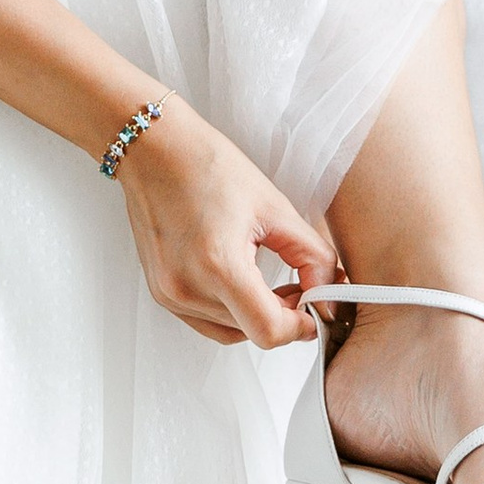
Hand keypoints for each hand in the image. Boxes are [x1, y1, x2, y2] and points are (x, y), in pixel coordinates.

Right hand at [114, 100, 335, 346]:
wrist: (154, 151)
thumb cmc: (207, 167)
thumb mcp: (275, 208)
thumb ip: (312, 256)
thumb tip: (329, 294)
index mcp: (217, 264)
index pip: (269, 331)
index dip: (301, 326)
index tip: (316, 310)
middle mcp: (186, 288)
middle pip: (252, 332)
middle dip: (284, 316)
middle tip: (300, 286)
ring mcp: (169, 295)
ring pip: (232, 332)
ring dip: (258, 316)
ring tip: (271, 281)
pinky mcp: (161, 294)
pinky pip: (208, 322)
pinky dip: (233, 312)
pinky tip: (243, 281)